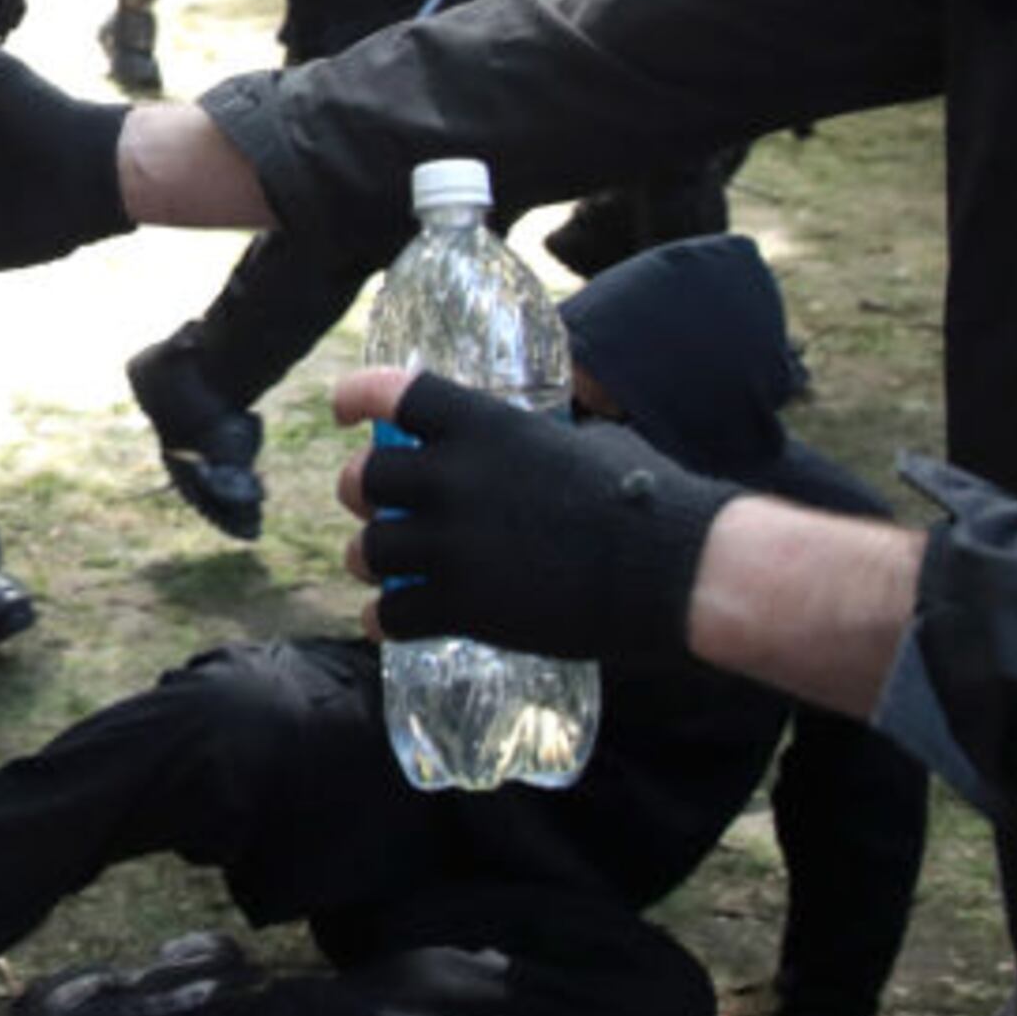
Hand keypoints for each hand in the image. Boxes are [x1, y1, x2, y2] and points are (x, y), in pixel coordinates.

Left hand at [332, 366, 736, 663]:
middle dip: (363, 492)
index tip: (342, 409)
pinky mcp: (462, 607)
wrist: (674, 571)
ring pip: (369, 550)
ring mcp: (451, 546)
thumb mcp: (586, 441)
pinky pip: (392, 615)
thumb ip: (537, 441)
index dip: (356, 397)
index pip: (392, 394)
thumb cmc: (648, 498)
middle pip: (365, 480)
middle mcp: (452, 480)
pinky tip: (386, 621)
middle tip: (374, 505)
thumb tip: (534, 442)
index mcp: (481, 426)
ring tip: (379, 564)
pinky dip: (383, 619)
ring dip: (370, 557)